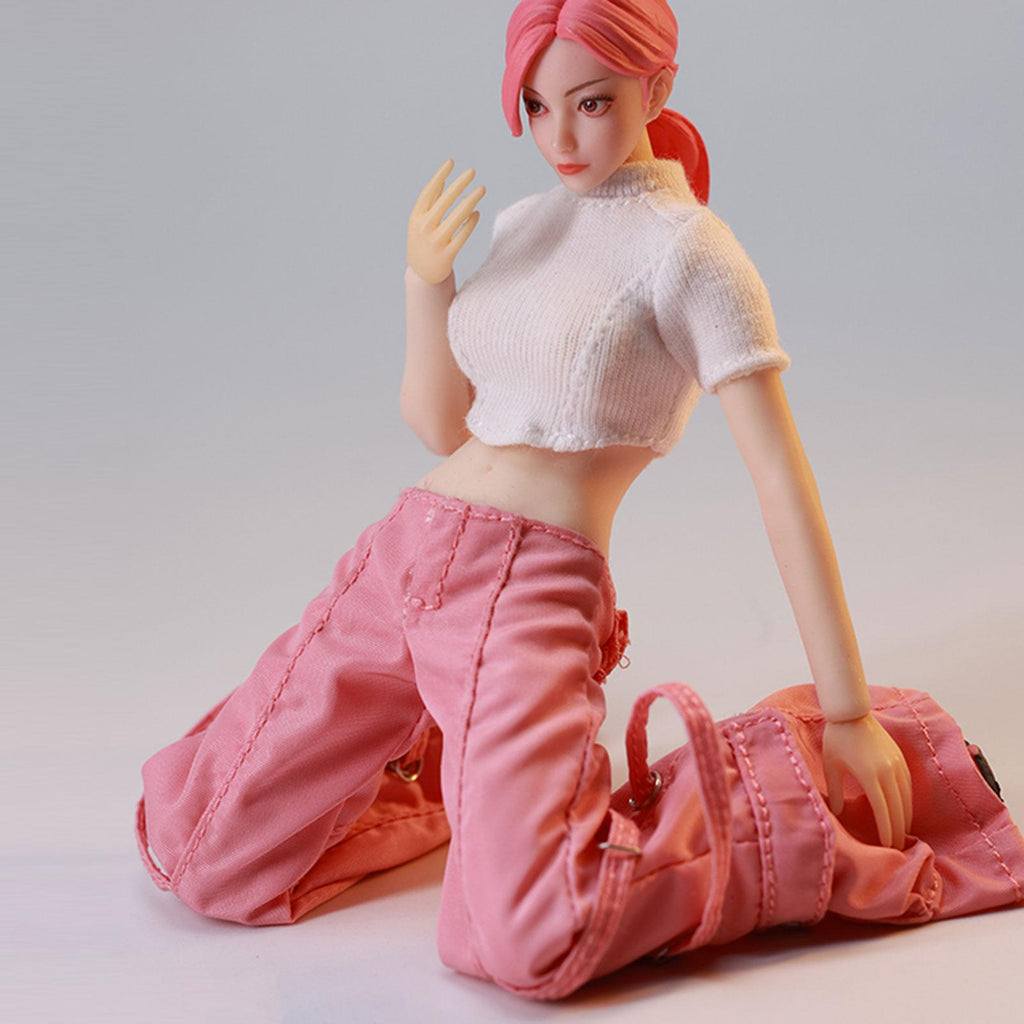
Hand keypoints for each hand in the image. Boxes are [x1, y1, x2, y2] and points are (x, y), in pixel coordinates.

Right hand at [407, 159, 485, 284]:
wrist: (422, 274)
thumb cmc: (423, 242)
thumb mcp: (421, 222)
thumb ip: (431, 202)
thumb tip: (444, 178)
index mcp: (416, 217)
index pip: (429, 192)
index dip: (440, 176)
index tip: (451, 162)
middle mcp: (424, 228)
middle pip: (445, 201)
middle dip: (459, 184)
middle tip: (472, 171)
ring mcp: (436, 242)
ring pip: (457, 216)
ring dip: (471, 200)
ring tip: (482, 189)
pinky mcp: (447, 254)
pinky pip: (463, 235)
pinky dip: (470, 223)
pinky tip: (477, 212)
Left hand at [822, 712, 912, 848]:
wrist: (851, 713)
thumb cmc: (836, 738)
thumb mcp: (831, 766)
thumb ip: (836, 791)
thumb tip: (838, 813)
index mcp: (869, 774)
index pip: (882, 810)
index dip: (886, 830)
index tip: (888, 846)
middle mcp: (887, 771)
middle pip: (898, 808)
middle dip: (898, 829)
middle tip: (898, 847)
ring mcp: (896, 764)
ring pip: (906, 797)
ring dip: (906, 817)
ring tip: (902, 833)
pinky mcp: (900, 758)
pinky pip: (908, 785)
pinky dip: (907, 800)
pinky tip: (904, 810)